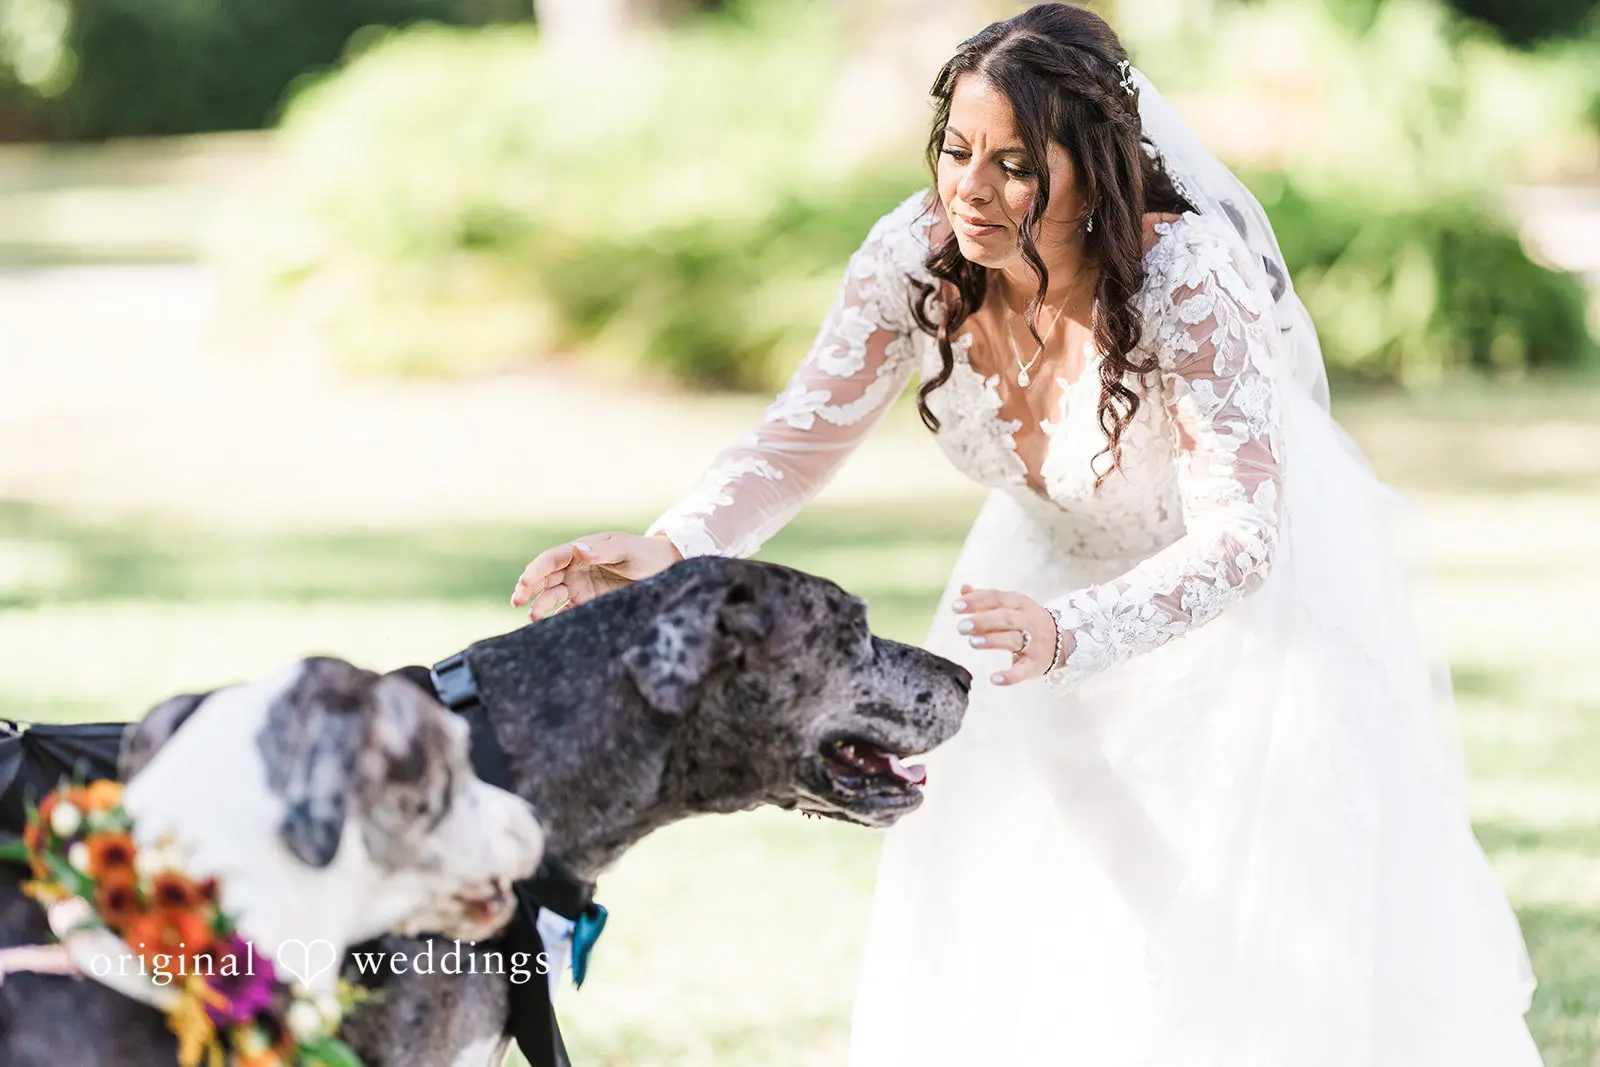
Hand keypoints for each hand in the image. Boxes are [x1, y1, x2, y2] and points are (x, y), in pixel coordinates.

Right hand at [511, 532, 683, 619]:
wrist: (663, 569)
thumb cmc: (643, 553)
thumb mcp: (625, 549)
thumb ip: (602, 551)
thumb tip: (577, 549)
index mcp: (579, 551)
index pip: (551, 559)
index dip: (536, 569)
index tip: (526, 581)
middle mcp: (574, 568)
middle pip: (544, 578)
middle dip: (529, 588)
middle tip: (517, 601)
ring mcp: (579, 586)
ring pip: (552, 595)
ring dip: (540, 605)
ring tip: (534, 618)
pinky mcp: (587, 603)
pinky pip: (567, 611)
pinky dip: (556, 618)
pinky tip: (549, 626)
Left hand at [951, 584, 1063, 685]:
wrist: (1062, 640)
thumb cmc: (1025, 620)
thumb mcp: (1010, 605)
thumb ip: (985, 598)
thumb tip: (963, 589)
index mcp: (1019, 603)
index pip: (997, 598)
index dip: (976, 601)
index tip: (955, 606)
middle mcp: (1027, 621)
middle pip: (1005, 618)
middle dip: (983, 621)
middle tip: (961, 626)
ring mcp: (1033, 643)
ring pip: (1013, 640)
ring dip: (993, 641)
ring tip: (972, 642)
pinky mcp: (1034, 664)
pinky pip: (1023, 670)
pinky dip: (1010, 676)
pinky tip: (994, 678)